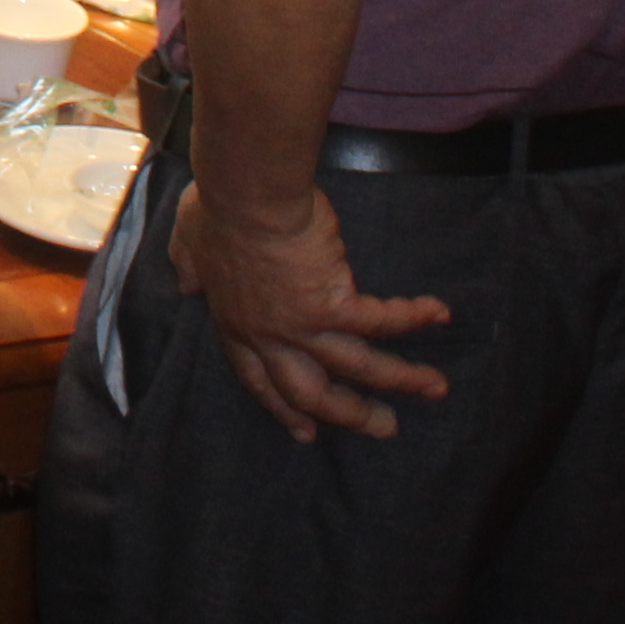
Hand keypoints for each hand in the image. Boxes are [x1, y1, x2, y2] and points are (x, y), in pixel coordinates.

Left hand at [167, 182, 453, 441]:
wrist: (246, 193)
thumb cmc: (218, 207)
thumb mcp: (188, 240)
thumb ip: (189, 265)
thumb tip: (184, 282)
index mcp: (235, 323)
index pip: (259, 380)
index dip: (282, 408)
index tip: (307, 430)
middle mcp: (271, 335)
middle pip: (312, 392)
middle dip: (350, 414)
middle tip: (383, 428)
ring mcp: (303, 326)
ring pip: (358, 368)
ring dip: (400, 380)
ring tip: (435, 388)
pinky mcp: (334, 304)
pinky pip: (382, 321)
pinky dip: (413, 316)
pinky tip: (440, 313)